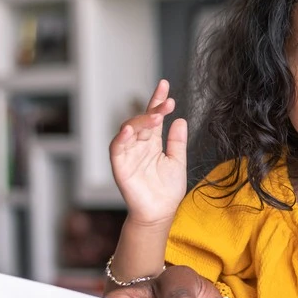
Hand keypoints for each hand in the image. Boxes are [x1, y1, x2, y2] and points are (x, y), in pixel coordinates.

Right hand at [109, 79, 187, 227]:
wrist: (160, 213)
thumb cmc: (167, 189)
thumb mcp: (177, 161)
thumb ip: (177, 141)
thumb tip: (180, 119)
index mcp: (152, 142)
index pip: (153, 117)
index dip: (157, 100)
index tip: (165, 84)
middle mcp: (138, 145)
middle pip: (142, 121)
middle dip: (153, 110)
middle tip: (167, 103)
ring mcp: (128, 155)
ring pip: (128, 130)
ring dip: (141, 121)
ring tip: (156, 115)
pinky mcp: (120, 167)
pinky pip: (116, 149)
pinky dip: (121, 138)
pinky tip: (130, 129)